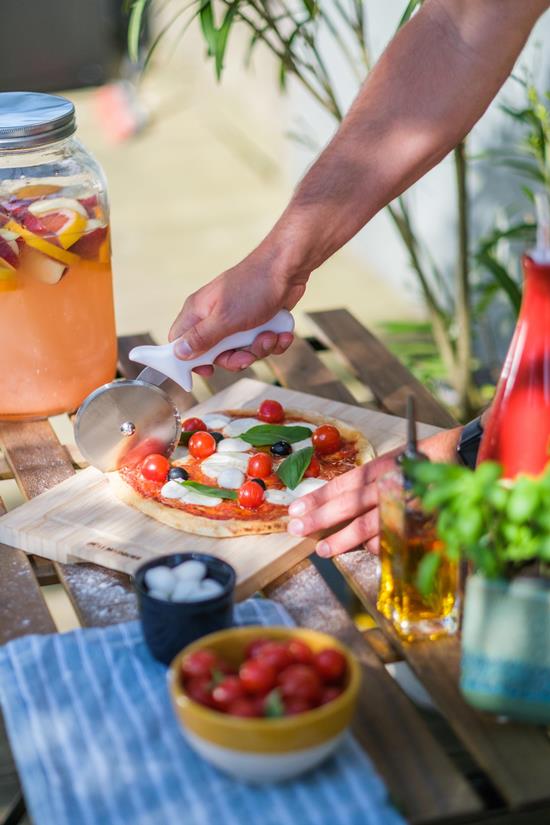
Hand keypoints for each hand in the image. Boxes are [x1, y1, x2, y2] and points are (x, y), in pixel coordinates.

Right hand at [169, 244, 308, 375]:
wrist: (287, 269)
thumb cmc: (253, 287)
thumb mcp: (224, 318)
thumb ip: (201, 338)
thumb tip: (178, 353)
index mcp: (198, 313)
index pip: (180, 342)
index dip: (189, 360)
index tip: (208, 370)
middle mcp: (214, 317)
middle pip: (216, 355)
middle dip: (237, 358)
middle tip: (248, 355)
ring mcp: (236, 321)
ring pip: (242, 352)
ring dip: (259, 349)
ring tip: (270, 335)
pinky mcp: (256, 323)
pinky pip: (260, 344)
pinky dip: (273, 342)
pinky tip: (280, 334)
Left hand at [286, 426, 462, 556]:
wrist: (463, 459)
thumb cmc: (423, 459)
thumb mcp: (392, 460)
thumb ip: (368, 479)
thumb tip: (336, 498)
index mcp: (381, 467)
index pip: (342, 484)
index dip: (318, 497)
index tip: (296, 508)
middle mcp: (390, 486)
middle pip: (349, 505)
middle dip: (320, 518)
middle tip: (297, 528)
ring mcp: (405, 506)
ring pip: (368, 527)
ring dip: (343, 540)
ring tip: (323, 549)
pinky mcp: (419, 523)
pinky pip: (392, 539)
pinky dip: (376, 546)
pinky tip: (364, 550)